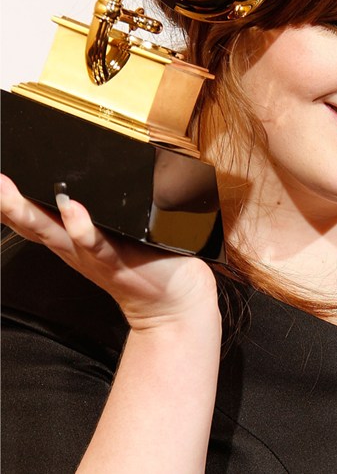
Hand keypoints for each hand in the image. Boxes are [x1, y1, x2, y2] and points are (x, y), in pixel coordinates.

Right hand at [0, 174, 218, 329]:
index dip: (9, 199)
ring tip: (8, 192)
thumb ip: (101, 213)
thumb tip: (88, 184)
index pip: (32, 215)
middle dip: (7, 203)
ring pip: (54, 232)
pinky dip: (82, 228)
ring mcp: (93, 255)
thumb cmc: (147, 263)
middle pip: (32, 223)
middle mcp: (74, 247)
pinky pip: (96, 244)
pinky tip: (72, 209)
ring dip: (29, 213)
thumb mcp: (113, 234)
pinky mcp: (117, 261)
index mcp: (72, 238)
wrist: (172, 300)